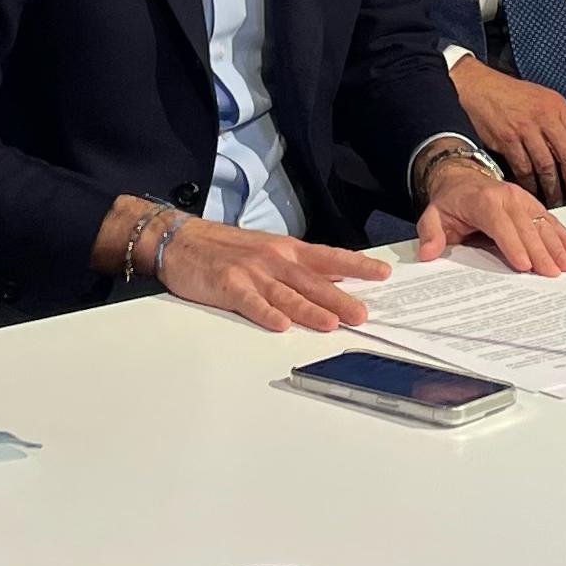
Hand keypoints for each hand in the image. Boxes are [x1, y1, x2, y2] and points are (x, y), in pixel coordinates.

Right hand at [156, 216, 392, 331]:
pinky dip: (266, 313)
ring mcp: (251, 272)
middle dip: (339, 298)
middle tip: (362, 314)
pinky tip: (280, 325)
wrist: (183, 240)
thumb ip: (299, 266)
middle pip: (312, 281)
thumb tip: (335, 277)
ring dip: (309, 310)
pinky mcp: (228, 286)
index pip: (328, 257)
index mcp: (287, 250)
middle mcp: (274, 259)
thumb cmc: (227, 248)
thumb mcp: (269, 249)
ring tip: (331, 323)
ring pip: (286, 294)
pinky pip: (250, 302)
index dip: (356, 266)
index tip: (382, 274)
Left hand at [415, 152, 565, 274]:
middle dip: (540, 252)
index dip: (513, 244)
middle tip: (551, 274)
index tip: (524, 265)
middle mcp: (507, 197)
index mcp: (483, 200)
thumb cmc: (451, 202)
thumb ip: (430, 234)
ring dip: (556, 245)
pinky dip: (563, 236)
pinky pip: (551, 220)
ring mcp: (523, 200)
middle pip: (526, 227)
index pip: (500, 224)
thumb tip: (428, 253)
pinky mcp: (532, 205)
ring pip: (543, 224)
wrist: (462, 179)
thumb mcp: (433, 216)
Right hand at [452, 54, 565, 203]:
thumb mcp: (546, 99)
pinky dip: (529, 183)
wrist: (482, 87)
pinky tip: (533, 190)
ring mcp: (525, 129)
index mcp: (558, 107)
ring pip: (546, 166)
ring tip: (556, 198)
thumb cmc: (515, 96)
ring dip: (553, 187)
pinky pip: (523, 168)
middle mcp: (544, 117)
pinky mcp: (507, 140)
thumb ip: (562, 123)